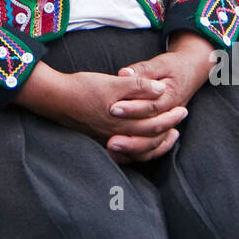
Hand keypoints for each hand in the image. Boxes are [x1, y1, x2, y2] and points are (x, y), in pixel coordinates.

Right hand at [16, 63, 186, 163]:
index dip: (171, 116)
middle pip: (150, 136)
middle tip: (181, 118)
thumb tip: (160, 89)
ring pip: (140, 149)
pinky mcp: (101, 143)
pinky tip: (143, 148)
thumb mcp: (112, 82)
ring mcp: (109, 141)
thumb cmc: (84, 87)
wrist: (56, 98)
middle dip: (169, 127)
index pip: (155, 123)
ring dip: (158, 143)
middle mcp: (119, 135)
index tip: (182, 109)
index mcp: (124, 120)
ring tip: (170, 135)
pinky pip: (125, 155)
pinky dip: (138, 153)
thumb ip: (138, 86)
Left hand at [109, 33, 215, 161]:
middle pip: (151, 129)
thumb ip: (143, 70)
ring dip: (132, 147)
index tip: (112, 108)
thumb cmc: (174, 67)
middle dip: (129, 133)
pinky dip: (137, 152)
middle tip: (110, 138)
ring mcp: (167, 124)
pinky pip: (152, 147)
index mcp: (170, 97)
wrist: (192, 73)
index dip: (132, 108)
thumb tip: (124, 73)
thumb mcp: (160, 64)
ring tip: (111, 146)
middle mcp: (169, 114)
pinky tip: (118, 154)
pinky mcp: (161, 129)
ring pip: (152, 143)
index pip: (151, 106)